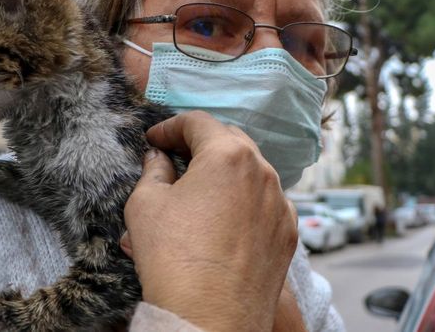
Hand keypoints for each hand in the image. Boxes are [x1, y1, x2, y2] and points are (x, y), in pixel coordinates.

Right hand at [121, 111, 299, 331]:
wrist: (210, 318)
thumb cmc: (175, 259)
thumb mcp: (146, 205)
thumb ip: (153, 171)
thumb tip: (158, 159)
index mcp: (228, 155)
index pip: (198, 122)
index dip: (170, 126)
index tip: (154, 138)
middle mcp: (263, 172)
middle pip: (231, 141)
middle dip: (202, 144)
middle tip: (176, 156)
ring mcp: (281, 204)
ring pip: (252, 172)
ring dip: (226, 172)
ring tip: (200, 189)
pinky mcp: (288, 234)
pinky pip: (266, 203)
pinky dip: (245, 200)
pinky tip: (224, 219)